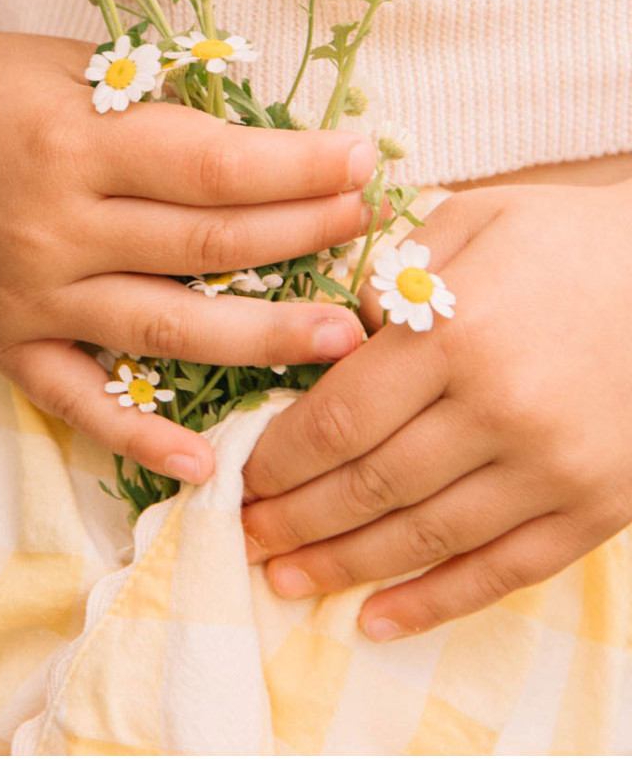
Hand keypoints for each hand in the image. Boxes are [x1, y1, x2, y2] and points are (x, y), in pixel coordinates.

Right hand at [0, 25, 374, 486]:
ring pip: (164, 331)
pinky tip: (205, 460)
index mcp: (73, 143)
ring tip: (342, 338)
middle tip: (373, 232)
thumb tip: (258, 133)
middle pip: (206, 248)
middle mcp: (53, 228)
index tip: (362, 160)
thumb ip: (153, 99)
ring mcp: (28, 296)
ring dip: (261, 339)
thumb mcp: (65, 64)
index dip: (299, 167)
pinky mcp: (4, 341)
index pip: (213, 166)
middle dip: (303, 237)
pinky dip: (138, 437)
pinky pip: (78, 401)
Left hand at [240, 180, 631, 637]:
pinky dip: (436, 603)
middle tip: (244, 535)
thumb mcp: (471, 219)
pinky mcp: (599, 507)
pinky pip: (505, 571)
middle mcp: (501, 409)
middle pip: (370, 484)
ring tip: (285, 579)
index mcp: (457, 332)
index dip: (281, 457)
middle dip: (296, 517)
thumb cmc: (568, 237)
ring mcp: (554, 468)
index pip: (340, 417)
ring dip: (345, 567)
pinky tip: (378, 620)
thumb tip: (334, 339)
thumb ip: (392, 276)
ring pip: (426, 537)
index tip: (243, 474)